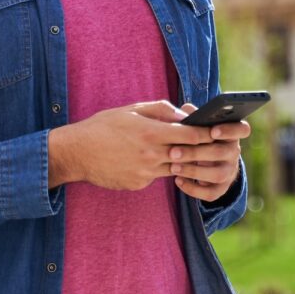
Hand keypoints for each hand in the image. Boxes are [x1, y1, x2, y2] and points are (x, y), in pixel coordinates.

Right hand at [48, 101, 212, 190]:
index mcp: (152, 133)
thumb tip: (184, 115)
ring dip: (181, 160)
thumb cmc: (104, 126)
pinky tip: (149, 160)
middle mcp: (151, 155)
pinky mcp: (139, 184)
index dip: (206, 134)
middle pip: (188, 155)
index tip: (217, 131)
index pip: (191, 135)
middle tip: (212, 146)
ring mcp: (145, 173)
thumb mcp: (132, 109)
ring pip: (174, 167)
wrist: (77, 153)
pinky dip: (159, 168)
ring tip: (183, 150)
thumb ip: (161, 110)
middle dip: (202, 150)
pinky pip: (157, 175)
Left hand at [168, 102, 250, 201]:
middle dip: (196, 152)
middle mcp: (234, 153)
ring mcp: (230, 172)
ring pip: (217, 174)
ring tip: (173, 167)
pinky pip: (211, 193)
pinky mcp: (222, 188)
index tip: (213, 131)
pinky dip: (193, 189)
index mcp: (232, 134)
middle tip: (173, 151)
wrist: (208, 162)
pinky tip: (178, 181)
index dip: (229, 130)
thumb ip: (195, 117)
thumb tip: (186, 108)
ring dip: (193, 171)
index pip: (242, 129)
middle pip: (221, 152)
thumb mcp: (200, 126)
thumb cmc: (201, 138)